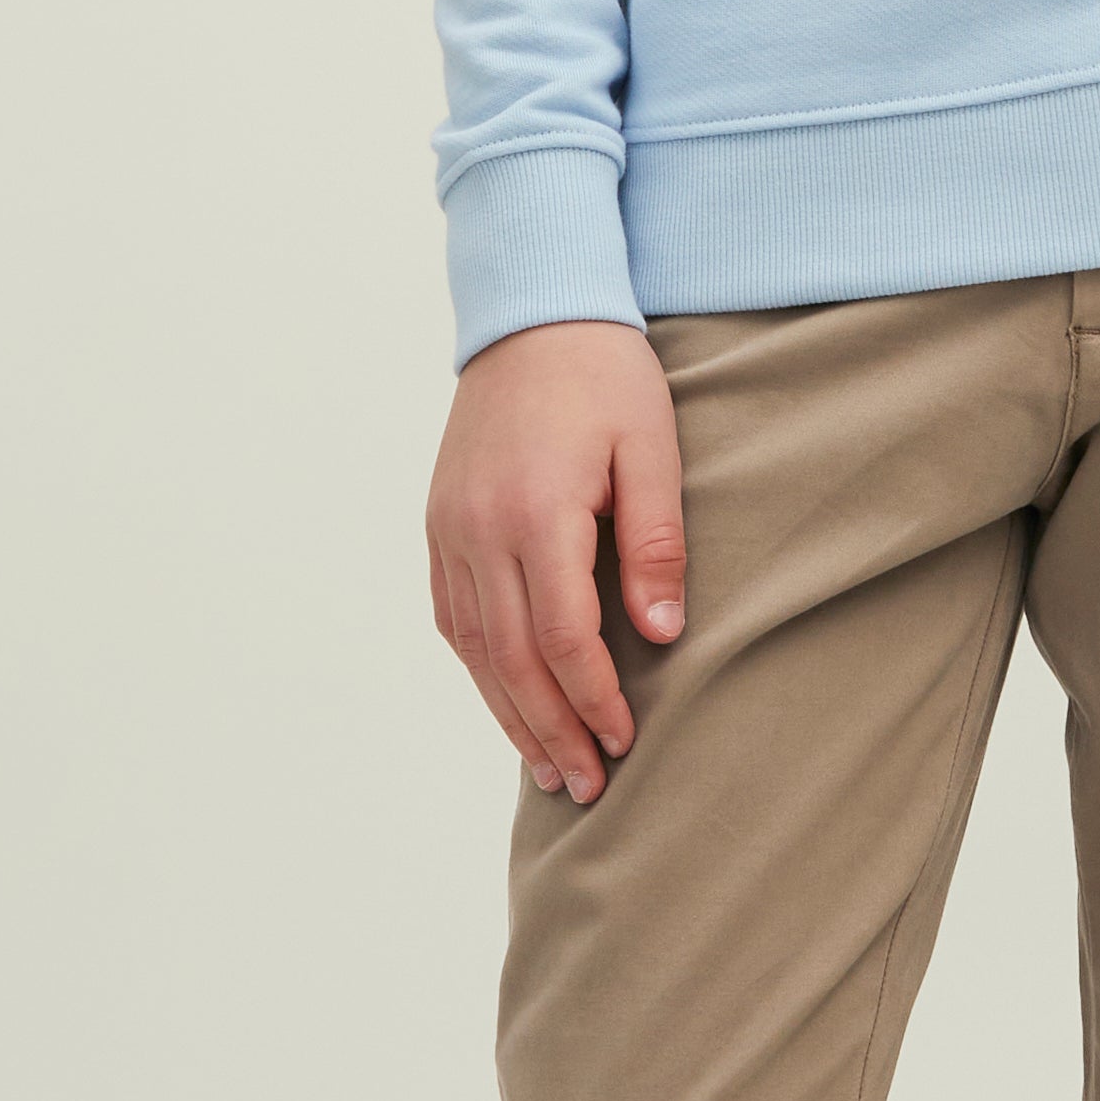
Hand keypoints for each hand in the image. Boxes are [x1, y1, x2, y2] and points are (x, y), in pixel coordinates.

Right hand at [426, 320, 686, 804]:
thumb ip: (656, 543)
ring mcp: (449, 529)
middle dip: (551, 729)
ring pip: (474, 648)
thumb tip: (660, 637)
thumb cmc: (605, 377)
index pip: (562, 635)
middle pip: (512, 658)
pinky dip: (480, 669)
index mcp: (535, 511)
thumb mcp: (652, 449)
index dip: (593, 698)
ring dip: (510, 713)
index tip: (624, 741)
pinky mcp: (439, 524)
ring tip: (546, 767)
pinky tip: (507, 701)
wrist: (531, 314)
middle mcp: (479, 529)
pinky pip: (453, 616)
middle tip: (586, 786)